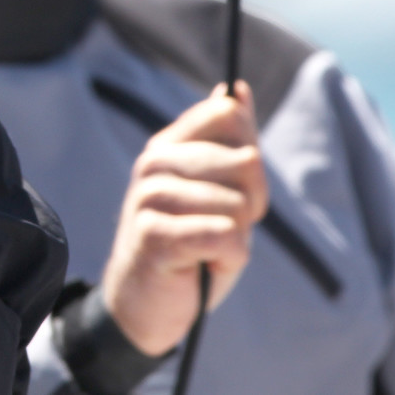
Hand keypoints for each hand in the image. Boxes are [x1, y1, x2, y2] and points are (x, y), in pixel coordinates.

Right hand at [101, 82, 267, 356]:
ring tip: (205, 251)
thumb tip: (237, 90)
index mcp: (169, 143)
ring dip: (236, 241)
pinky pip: (225, 238)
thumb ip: (229, 141)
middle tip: (218, 229)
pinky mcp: (153, 235)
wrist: (144, 304)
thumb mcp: (215, 189)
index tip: (230, 189)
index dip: (249, 159)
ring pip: (239, 207)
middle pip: (248, 164)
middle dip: (250, 207)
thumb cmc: (187, 245)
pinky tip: (201, 266)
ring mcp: (149, 196)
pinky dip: (227, 260)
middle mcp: (154, 162)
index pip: (229, 115)